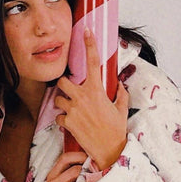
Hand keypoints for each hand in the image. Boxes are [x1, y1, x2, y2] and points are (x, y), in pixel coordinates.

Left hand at [54, 29, 128, 171]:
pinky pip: (58, 117)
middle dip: (64, 84)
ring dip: (63, 103)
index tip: (87, 31)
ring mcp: (73, 110)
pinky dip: (62, 120)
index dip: (90, 44)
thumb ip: (121, 93)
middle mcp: (82, 97)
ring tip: (72, 110)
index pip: (93, 62)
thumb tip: (119, 83)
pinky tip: (71, 123)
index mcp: (97, 90)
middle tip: (70, 90)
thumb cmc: (116, 130)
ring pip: (58, 99)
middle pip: (63, 81)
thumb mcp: (122, 108)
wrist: (109, 150)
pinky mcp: (67, 122)